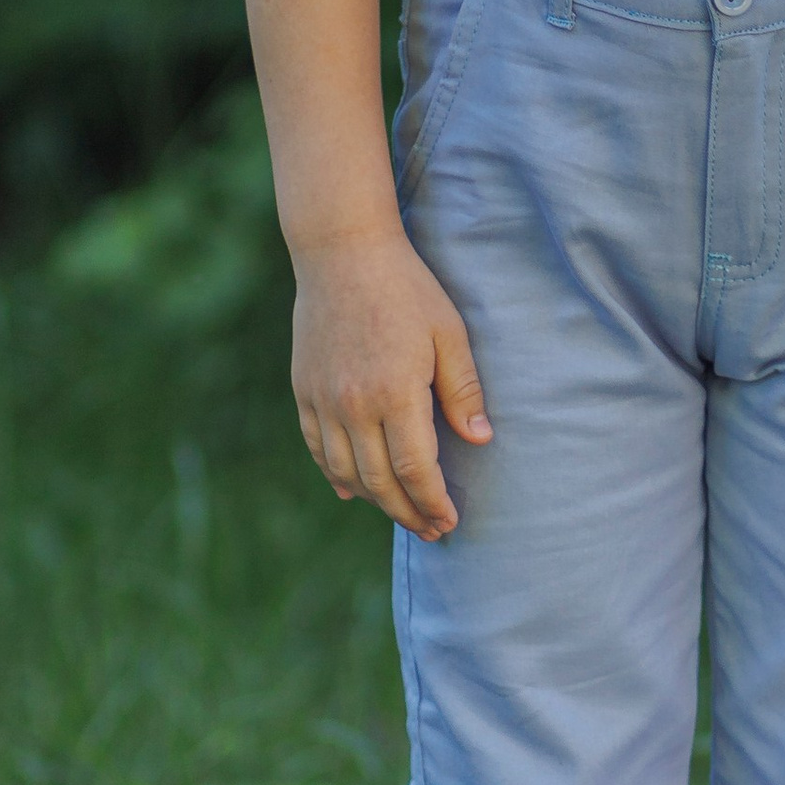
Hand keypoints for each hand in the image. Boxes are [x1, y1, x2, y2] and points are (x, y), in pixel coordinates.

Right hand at [289, 230, 491, 537]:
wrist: (343, 253)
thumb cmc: (406, 289)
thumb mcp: (449, 333)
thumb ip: (463, 391)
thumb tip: (480, 441)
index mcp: (395, 392)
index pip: (416, 469)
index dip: (432, 501)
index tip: (449, 520)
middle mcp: (354, 404)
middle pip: (380, 480)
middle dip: (408, 513)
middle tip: (431, 530)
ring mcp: (323, 400)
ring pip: (345, 472)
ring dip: (374, 501)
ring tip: (400, 512)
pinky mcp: (304, 391)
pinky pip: (317, 448)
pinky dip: (335, 476)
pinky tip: (352, 491)